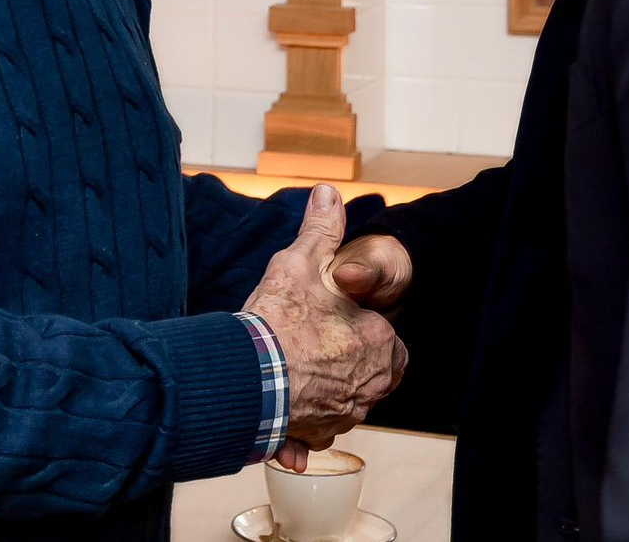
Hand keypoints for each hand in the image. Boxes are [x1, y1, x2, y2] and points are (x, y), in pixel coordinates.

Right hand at [245, 185, 407, 471]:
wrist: (243, 376)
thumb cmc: (279, 320)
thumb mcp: (302, 262)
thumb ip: (321, 229)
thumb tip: (328, 193)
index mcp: (379, 342)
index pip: (385, 338)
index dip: (358, 327)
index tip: (332, 320)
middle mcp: (369, 385)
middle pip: (367, 373)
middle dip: (344, 363)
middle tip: (310, 345)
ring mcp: (342, 415)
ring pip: (341, 403)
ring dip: (322, 393)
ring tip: (292, 373)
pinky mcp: (312, 436)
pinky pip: (312, 435)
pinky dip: (301, 432)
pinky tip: (283, 421)